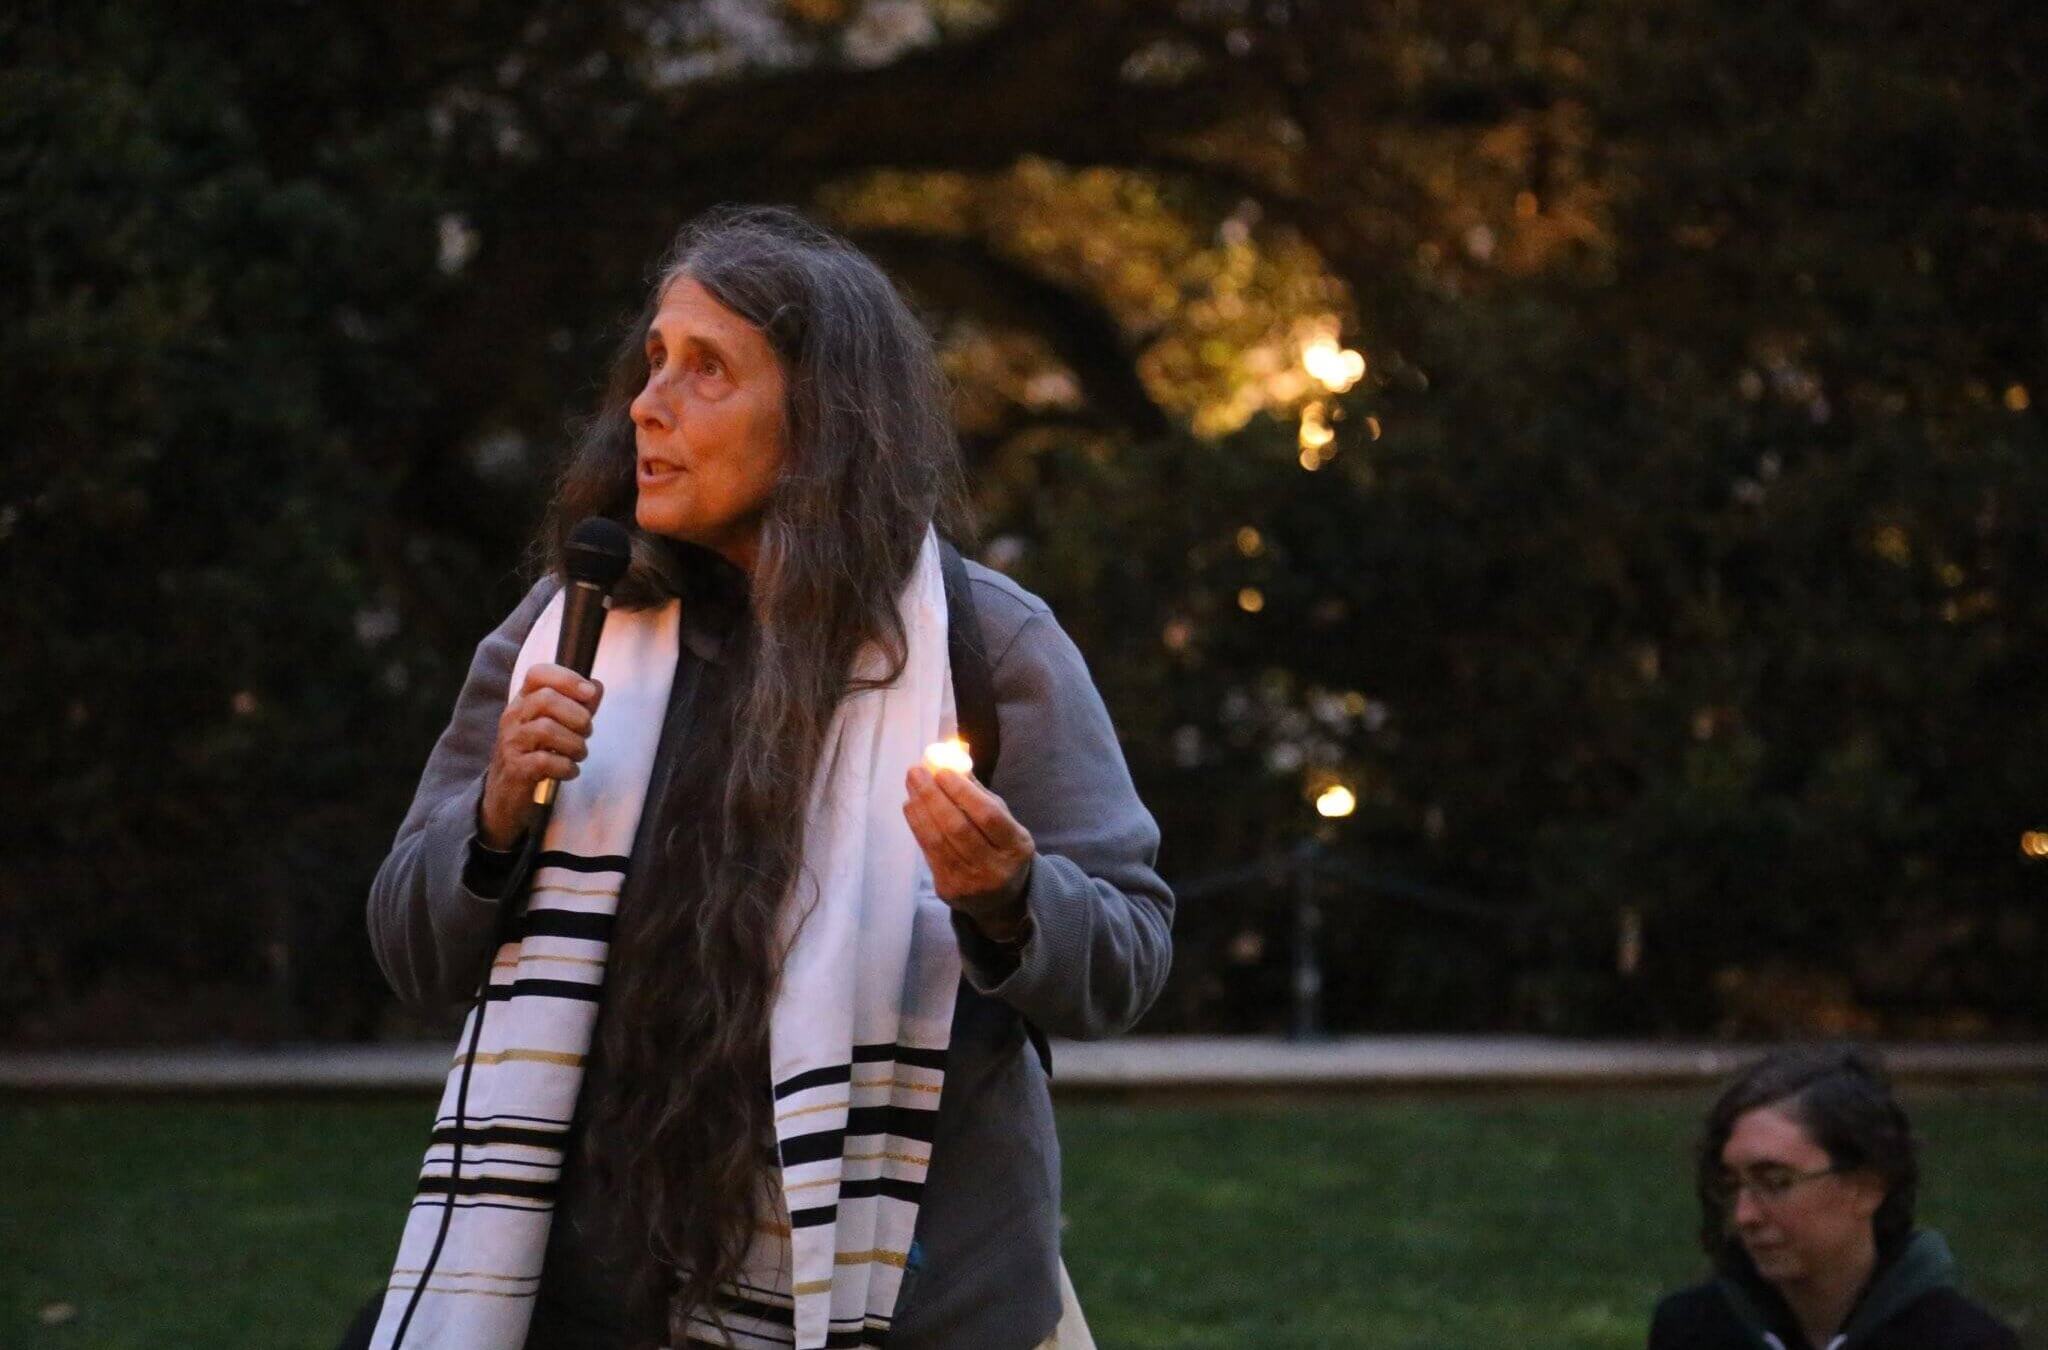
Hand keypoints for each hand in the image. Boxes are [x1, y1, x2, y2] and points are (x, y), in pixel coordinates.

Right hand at [479, 664, 603, 849]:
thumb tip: (597, 686)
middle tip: (586, 733)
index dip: (567, 678)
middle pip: (546, 700)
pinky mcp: (515, 769)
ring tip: (578, 754)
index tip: (590, 693)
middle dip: (577, 716)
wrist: (507, 796)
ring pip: (546, 729)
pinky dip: (566, 767)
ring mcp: (511, 743)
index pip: (538, 673)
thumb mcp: (558, 727)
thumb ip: (578, 706)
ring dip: (575, 744)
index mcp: (523, 701)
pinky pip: (546, 761)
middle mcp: (513, 717)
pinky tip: (569, 772)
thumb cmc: (537, 755)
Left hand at [902, 764, 1035, 942]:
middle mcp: (995, 868)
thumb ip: (981, 796)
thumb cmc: (1002, 850)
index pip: (988, 816)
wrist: (1001, 901)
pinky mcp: (949, 891)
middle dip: (933, 796)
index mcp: (1016, 847)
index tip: (942, 771)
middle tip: (916, 772)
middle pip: (958, 828)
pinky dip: (917, 826)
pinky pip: (929, 853)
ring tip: (911, 786)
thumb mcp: (1005, 823)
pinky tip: (911, 807)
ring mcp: (971, 883)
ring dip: (920, 809)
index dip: (962, 792)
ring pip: (938, 841)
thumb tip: (953, 763)